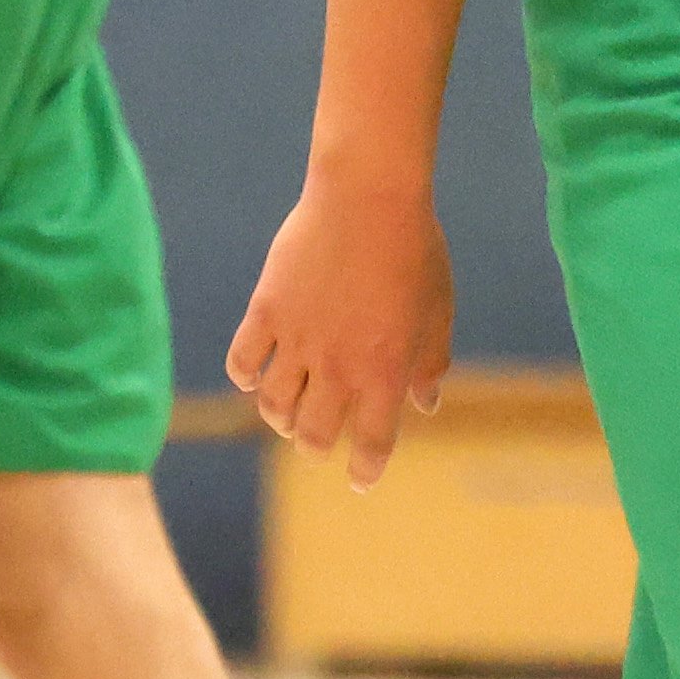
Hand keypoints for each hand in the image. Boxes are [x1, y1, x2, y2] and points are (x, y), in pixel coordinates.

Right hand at [226, 173, 453, 486]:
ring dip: (280, 418)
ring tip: (287, 415)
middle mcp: (337, 367)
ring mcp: (297, 341)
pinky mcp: (266, 311)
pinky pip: (242, 361)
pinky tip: (254, 376)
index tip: (360, 479)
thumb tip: (424, 404)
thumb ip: (429, 362)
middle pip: (314, 433)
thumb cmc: (415, 251)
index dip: (365, 468)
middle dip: (316, 447)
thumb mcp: (437, 310)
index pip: (373, 441)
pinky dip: (245, 377)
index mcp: (385, 373)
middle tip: (317, 445)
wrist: (368, 199)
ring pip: (273, 405)